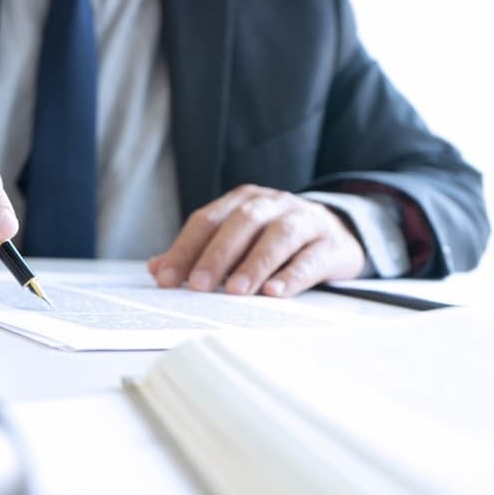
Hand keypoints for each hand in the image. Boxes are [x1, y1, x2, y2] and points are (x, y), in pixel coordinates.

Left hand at [148, 184, 365, 296]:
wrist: (337, 233)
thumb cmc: (274, 240)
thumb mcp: (236, 240)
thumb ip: (197, 252)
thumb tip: (156, 268)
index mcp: (242, 201)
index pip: (207, 220)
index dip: (184, 249)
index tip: (165, 278)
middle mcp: (272, 204)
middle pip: (241, 223)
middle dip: (216, 255)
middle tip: (198, 286)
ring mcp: (304, 221)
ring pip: (277, 237)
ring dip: (254, 264)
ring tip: (235, 291)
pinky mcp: (330, 244)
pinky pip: (310, 258)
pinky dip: (291, 276)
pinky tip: (275, 292)